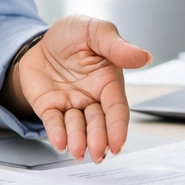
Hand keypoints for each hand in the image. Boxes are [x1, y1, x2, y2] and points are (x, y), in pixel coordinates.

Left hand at [2, 15, 150, 162]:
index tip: (117, 143)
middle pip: (98, 122)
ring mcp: (70, 104)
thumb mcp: (95, 31)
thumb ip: (117, 46)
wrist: (40, 39)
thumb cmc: (73, 35)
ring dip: (79, 140)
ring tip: (78, 150)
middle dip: (98, 138)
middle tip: (98, 152)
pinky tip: (60, 143)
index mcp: (108, 81)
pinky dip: (57, 133)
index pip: (116, 108)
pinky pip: (54, 122)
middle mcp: (91, 97)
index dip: (118, 127)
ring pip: (77, 126)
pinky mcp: (49, 107)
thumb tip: (144, 57)